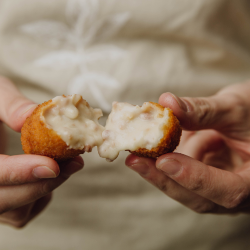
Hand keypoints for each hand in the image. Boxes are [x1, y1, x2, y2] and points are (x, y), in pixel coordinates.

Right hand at [0, 76, 83, 226]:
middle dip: (42, 184)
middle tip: (73, 163)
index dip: (19, 173)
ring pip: (16, 211)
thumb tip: (32, 115)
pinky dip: (40, 197)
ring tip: (63, 164)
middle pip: (4, 200)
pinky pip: (22, 213)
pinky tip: (49, 173)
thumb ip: (11, 105)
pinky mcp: (4, 200)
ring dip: (44, 190)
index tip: (51, 165)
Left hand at [126, 82, 249, 213]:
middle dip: (165, 180)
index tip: (165, 161)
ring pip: (185, 191)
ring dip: (158, 172)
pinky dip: (164, 162)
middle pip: (200, 199)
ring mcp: (218, 187)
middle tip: (135, 161)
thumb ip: (202, 110)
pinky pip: (180, 176)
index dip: (196, 178)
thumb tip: (167, 102)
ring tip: (136, 152)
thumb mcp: (235, 108)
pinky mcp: (204, 178)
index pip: (230, 190)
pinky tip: (153, 147)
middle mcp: (239, 191)